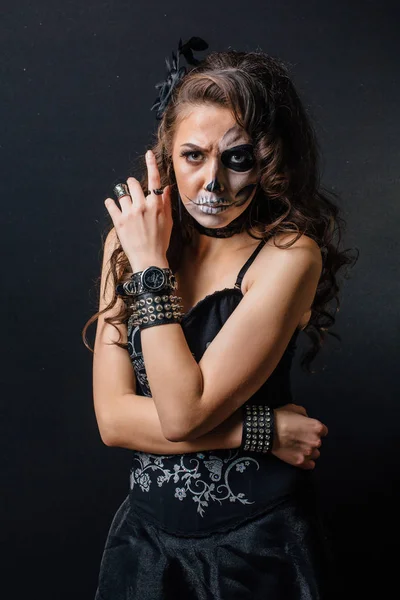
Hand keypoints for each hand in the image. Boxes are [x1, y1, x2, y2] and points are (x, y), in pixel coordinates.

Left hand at [104, 150, 172, 270]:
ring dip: (123, 196)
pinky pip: (110, 205)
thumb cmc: (160, 241)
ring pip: (121, 193)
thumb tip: (166, 188)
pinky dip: (110, 203)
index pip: (154, 180)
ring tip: (126, 206)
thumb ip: (165, 203)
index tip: (148, 154)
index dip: (151, 165)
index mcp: (156, 205)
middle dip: (132, 185)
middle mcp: (142, 206)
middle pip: (132, 183)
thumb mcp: (168, 221)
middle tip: (133, 194)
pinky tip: (112, 205)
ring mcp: (129, 213)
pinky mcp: (118, 221)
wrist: (149, 259)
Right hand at [271, 403, 327, 469]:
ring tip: (298, 448)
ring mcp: (308, 453)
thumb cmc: (281, 417)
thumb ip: (305, 415)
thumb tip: (306, 421)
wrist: (267, 430)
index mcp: (316, 427)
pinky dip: (306, 461)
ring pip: (315, 454)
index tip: (308, 430)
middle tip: (300, 438)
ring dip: (309, 451)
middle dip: (311, 440)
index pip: (324, 431)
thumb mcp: (294, 408)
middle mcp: (316, 441)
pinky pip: (310, 465)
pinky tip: (299, 456)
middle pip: (319, 443)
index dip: (315, 430)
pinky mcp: (301, 462)